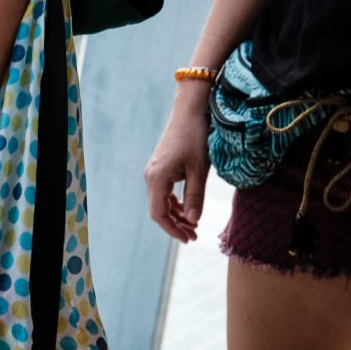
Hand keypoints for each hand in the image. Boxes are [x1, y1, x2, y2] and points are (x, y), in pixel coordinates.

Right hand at [145, 90, 211, 242]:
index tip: (188, 238)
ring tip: (194, 226)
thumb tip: (194, 221)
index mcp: (157, 178)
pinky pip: (164, 191)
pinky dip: (176, 203)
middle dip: (176, 225)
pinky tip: (189, 208)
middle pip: (158, 209)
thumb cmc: (196, 137)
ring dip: (176, 215)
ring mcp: (155, 171)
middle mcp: (151, 176)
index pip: (159, 214)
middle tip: (194, 236)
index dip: (172, 229)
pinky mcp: (161, 166)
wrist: (190, 111)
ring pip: (162, 201)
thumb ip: (195, 196)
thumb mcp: (199, 169)